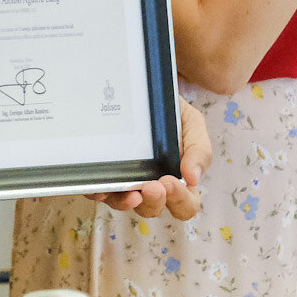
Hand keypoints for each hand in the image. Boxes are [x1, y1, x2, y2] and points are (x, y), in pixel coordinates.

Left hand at [88, 94, 208, 220]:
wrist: (143, 88)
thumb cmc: (170, 110)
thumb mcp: (192, 123)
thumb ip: (199, 149)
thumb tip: (193, 178)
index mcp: (177, 179)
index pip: (184, 205)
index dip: (180, 200)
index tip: (171, 182)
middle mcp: (150, 185)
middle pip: (153, 209)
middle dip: (154, 201)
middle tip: (152, 186)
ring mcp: (125, 182)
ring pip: (123, 204)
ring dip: (126, 203)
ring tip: (129, 192)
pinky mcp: (103, 174)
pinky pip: (98, 191)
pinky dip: (99, 193)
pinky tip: (101, 187)